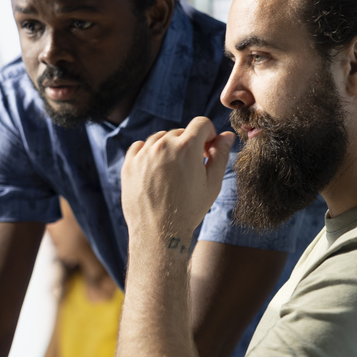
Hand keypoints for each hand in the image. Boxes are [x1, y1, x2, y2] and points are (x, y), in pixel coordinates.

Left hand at [121, 117, 234, 250]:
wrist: (159, 232)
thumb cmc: (189, 209)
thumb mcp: (212, 183)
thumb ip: (220, 155)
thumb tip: (226, 136)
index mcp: (187, 147)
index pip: (201, 123)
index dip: (209, 135)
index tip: (207, 150)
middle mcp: (163, 145)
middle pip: (181, 132)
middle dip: (189, 144)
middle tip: (191, 167)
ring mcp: (143, 154)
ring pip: (160, 138)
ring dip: (169, 148)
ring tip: (172, 172)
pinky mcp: (129, 164)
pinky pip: (140, 147)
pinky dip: (149, 153)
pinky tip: (156, 171)